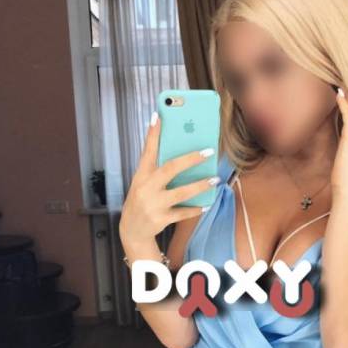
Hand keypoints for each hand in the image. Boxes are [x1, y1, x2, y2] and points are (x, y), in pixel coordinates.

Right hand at [119, 112, 218, 249]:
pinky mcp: (161, 219)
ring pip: (181, 193)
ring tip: (214, 179)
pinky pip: (183, 213)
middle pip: (170, 169)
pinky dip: (195, 209)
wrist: (132, 231)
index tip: (158, 116)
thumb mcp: (143, 183)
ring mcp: (154, 204)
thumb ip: (157, 170)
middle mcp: (146, 188)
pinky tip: (206, 204)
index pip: (147, 151)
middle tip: (208, 151)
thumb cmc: (142, 201)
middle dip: (190, 159)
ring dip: (200, 186)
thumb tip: (180, 154)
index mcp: (141, 176)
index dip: (153, 134)